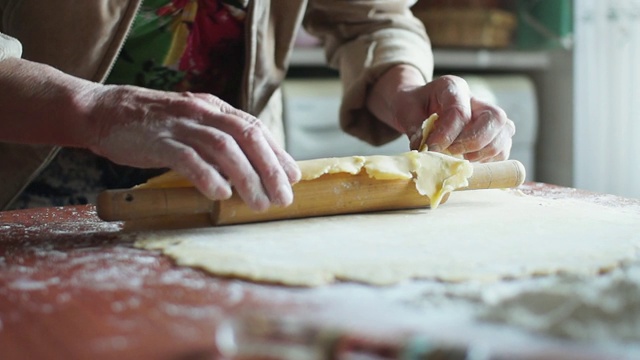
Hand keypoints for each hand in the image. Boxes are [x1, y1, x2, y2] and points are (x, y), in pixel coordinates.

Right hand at [85, 85, 300, 210]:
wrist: (103, 112)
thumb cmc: (152, 125)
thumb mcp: (191, 123)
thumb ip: (218, 139)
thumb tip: (250, 168)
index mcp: (214, 107)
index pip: (255, 128)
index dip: (278, 153)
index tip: (294, 177)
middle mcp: (202, 112)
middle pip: (247, 137)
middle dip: (270, 169)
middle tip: (284, 198)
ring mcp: (180, 125)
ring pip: (224, 148)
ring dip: (246, 178)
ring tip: (259, 204)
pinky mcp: (158, 141)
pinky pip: (188, 158)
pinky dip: (208, 176)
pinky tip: (220, 195)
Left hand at [368, 66, 514, 161]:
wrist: (418, 105)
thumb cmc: (412, 106)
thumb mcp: (405, 111)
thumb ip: (414, 129)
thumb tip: (422, 151)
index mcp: (454, 88)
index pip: (459, 112)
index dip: (446, 135)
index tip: (430, 149)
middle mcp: (477, 100)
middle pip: (495, 118)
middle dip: (473, 142)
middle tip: (450, 154)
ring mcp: (489, 117)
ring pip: (504, 133)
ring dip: (482, 153)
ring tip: (457, 159)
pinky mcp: (493, 134)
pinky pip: (502, 150)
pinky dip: (488, 161)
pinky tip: (466, 163)